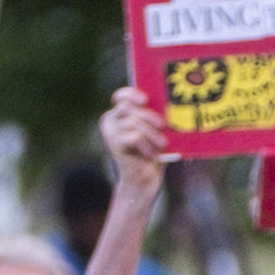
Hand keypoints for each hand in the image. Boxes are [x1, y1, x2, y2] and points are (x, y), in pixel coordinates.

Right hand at [101, 85, 169, 202]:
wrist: (143, 180)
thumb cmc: (151, 152)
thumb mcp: (153, 130)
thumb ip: (152, 116)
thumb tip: (164, 103)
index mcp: (119, 114)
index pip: (121, 96)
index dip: (132, 94)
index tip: (145, 100)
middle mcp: (110, 120)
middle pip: (129, 107)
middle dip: (149, 115)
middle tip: (163, 126)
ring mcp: (110, 132)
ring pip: (134, 122)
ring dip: (152, 134)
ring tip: (162, 144)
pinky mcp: (114, 143)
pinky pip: (135, 136)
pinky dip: (147, 145)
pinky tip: (153, 154)